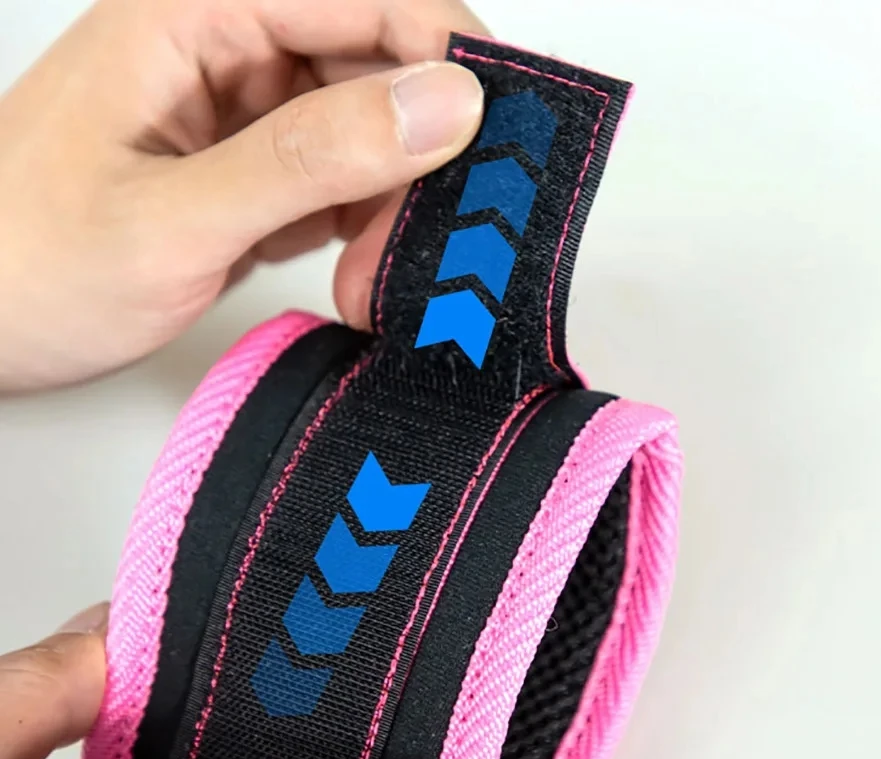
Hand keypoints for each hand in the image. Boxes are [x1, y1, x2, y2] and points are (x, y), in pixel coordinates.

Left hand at [0, 0, 486, 390]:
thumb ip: (311, 158)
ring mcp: (242, 108)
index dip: (449, 53)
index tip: (502, 138)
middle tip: (429, 246)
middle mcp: (224, 44)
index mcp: (191, 12)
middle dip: (420, 156)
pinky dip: (365, 229)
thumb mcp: (175, 219)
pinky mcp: (253, 167)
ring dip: (394, 206)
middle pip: (379, 61)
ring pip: (371, 127)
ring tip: (375, 280)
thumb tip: (443, 105)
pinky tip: (354, 273)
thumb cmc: (29, 267)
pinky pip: (343, 176)